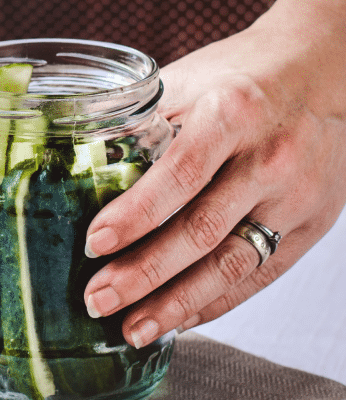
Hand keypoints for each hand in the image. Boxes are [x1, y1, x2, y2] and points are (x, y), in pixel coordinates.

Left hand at [82, 0, 345, 347]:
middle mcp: (270, 158)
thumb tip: (78, 168)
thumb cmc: (241, 77)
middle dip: (144, 274)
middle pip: (202, 231)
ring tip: (132, 329)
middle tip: (97, 301)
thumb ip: (140, 124)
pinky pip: (259, 276)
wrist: (324, 70)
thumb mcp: (188, 81)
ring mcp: (297, 197)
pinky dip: (215, 303)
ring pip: (231, 265)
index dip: (135, 215)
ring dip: (176, 304)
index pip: (179, 174)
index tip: (93, 243)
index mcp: (232, 114)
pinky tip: (177, 319)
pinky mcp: (311, 225)